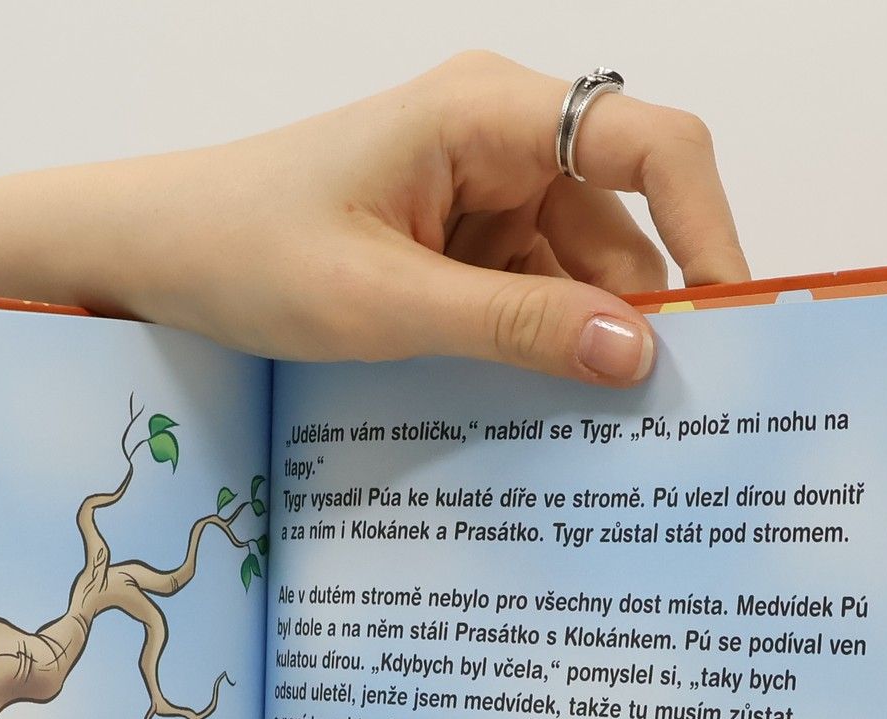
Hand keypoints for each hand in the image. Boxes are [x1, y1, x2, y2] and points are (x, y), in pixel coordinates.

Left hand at [0, 52, 745, 385]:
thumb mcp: (384, 304)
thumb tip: (640, 354)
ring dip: (591, 342)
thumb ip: (517, 327)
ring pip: (580, 268)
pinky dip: (542, 346)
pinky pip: (529, 291)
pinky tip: (551, 411)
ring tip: (618, 438)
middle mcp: (500, 136)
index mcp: (488, 112)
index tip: (735, 326)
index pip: (650, 145)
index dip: (710, 229)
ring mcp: (477, 189)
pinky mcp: (454, 239)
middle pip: (623, 221)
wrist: (151, 254)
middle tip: (685, 420)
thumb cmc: (244, 250)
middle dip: (651, 312)